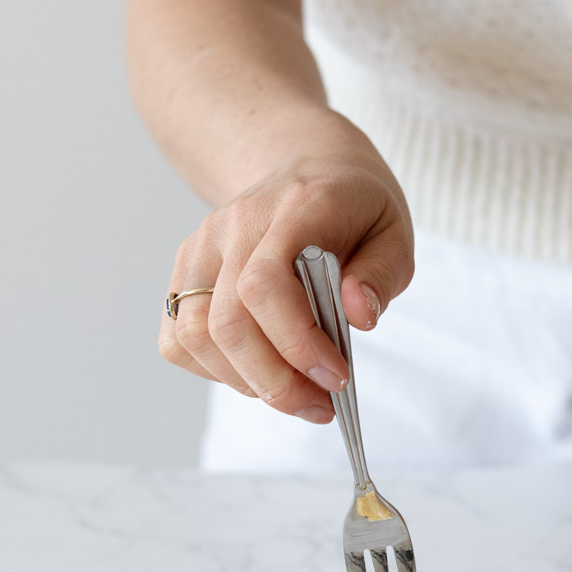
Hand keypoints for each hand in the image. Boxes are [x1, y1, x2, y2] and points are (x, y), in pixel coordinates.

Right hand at [160, 112, 413, 421]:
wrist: (305, 165)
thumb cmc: (353, 208)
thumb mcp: (393, 232)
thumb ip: (381, 274)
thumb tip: (359, 316)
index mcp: (296, 208)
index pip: (265, 282)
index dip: (295, 342)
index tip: (335, 377)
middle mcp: (237, 224)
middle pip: (228, 321)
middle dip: (275, 381)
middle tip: (318, 405)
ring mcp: (203, 246)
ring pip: (196, 334)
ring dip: (244, 381)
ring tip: (291, 392)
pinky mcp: (186, 270)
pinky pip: (178, 338)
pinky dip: (213, 370)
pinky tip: (256, 370)